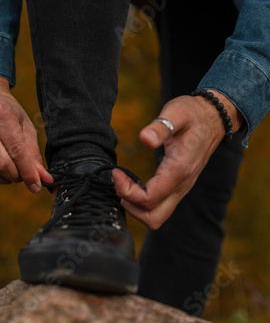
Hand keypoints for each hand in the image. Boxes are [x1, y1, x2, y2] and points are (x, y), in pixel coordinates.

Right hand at [0, 76, 52, 192]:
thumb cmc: (7, 110)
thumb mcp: (25, 124)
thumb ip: (34, 152)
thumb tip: (44, 178)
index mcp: (0, 114)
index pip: (16, 150)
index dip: (28, 172)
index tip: (37, 186)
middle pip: (1, 163)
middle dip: (17, 176)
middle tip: (24, 175)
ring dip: (4, 179)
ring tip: (13, 173)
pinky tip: (0, 171)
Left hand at [112, 91, 243, 229]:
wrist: (213, 119)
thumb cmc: (192, 114)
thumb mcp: (176, 113)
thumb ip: (161, 126)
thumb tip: (145, 138)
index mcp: (180, 169)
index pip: (150, 198)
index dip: (127, 190)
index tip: (116, 171)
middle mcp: (183, 184)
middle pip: (154, 217)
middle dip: (131, 205)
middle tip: (119, 182)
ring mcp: (182, 188)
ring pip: (157, 216)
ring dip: (136, 206)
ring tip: (123, 183)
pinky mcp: (179, 186)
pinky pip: (160, 206)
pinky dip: (143, 202)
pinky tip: (133, 183)